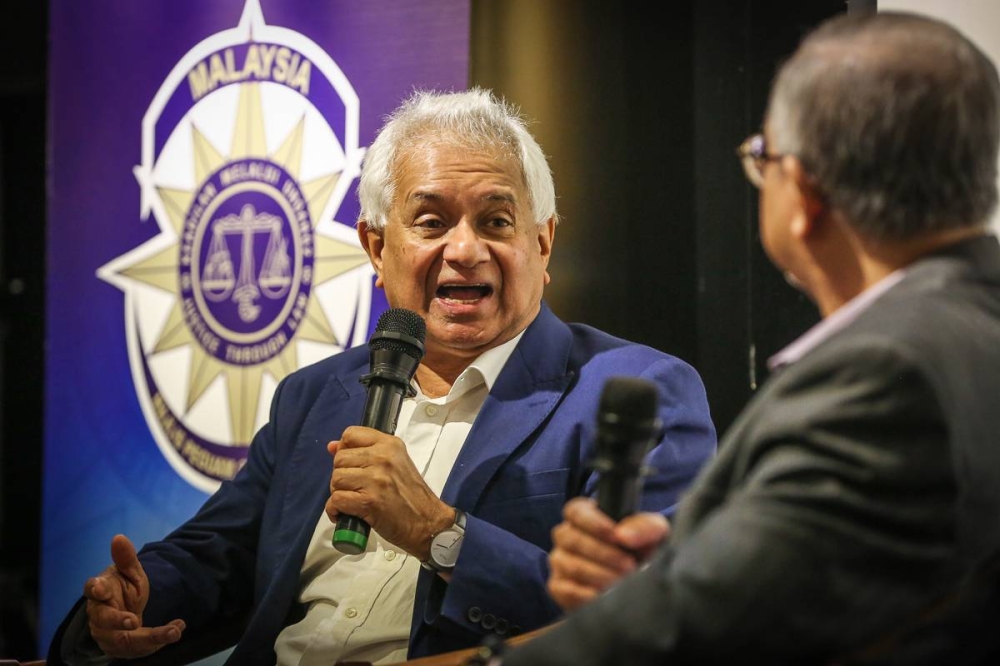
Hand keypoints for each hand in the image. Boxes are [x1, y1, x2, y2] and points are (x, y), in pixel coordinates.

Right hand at [83, 534, 184, 657]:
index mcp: (100, 591)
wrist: (126, 613)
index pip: (92, 589)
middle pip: (103, 620)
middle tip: (133, 621)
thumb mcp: (130, 573)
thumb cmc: (123, 589)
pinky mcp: (122, 648)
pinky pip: (140, 648)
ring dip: (150, 637)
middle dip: (117, 621)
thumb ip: (126, 558)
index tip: (100, 587)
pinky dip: (161, 639)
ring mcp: (108, 634)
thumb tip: (119, 537)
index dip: (95, 588)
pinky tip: (177, 628)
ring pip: (124, 640)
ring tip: (174, 631)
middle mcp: (99, 615)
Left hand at [326, 426, 452, 558]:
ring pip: (336, 480)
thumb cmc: (411, 496)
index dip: (344, 450)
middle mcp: (382, 457)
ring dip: (338, 494)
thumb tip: (332, 447)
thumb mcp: (395, 464)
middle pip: (339, 459)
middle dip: (341, 477)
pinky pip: (336, 500)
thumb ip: (366, 453)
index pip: (351, 434)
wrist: (428, 522)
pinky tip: (346, 515)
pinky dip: (335, 511)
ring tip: (352, 502)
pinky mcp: (369, 501)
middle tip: (354, 489)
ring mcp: (375, 479)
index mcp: (389, 445)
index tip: (351, 465)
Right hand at [547, 497, 668, 611]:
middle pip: (572, 539)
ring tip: (622, 582)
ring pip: (572, 566)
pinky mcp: (558, 587)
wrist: (640, 584)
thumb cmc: (643, 550)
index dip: (594, 523)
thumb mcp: (653, 533)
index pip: (575, 511)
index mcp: (583, 515)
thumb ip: (643, 526)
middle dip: (604, 554)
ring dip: (600, 576)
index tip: (617, 536)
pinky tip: (606, 596)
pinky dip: (588, 595)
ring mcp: (559, 562)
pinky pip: (567, 590)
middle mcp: (566, 536)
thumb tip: (623, 535)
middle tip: (629, 566)